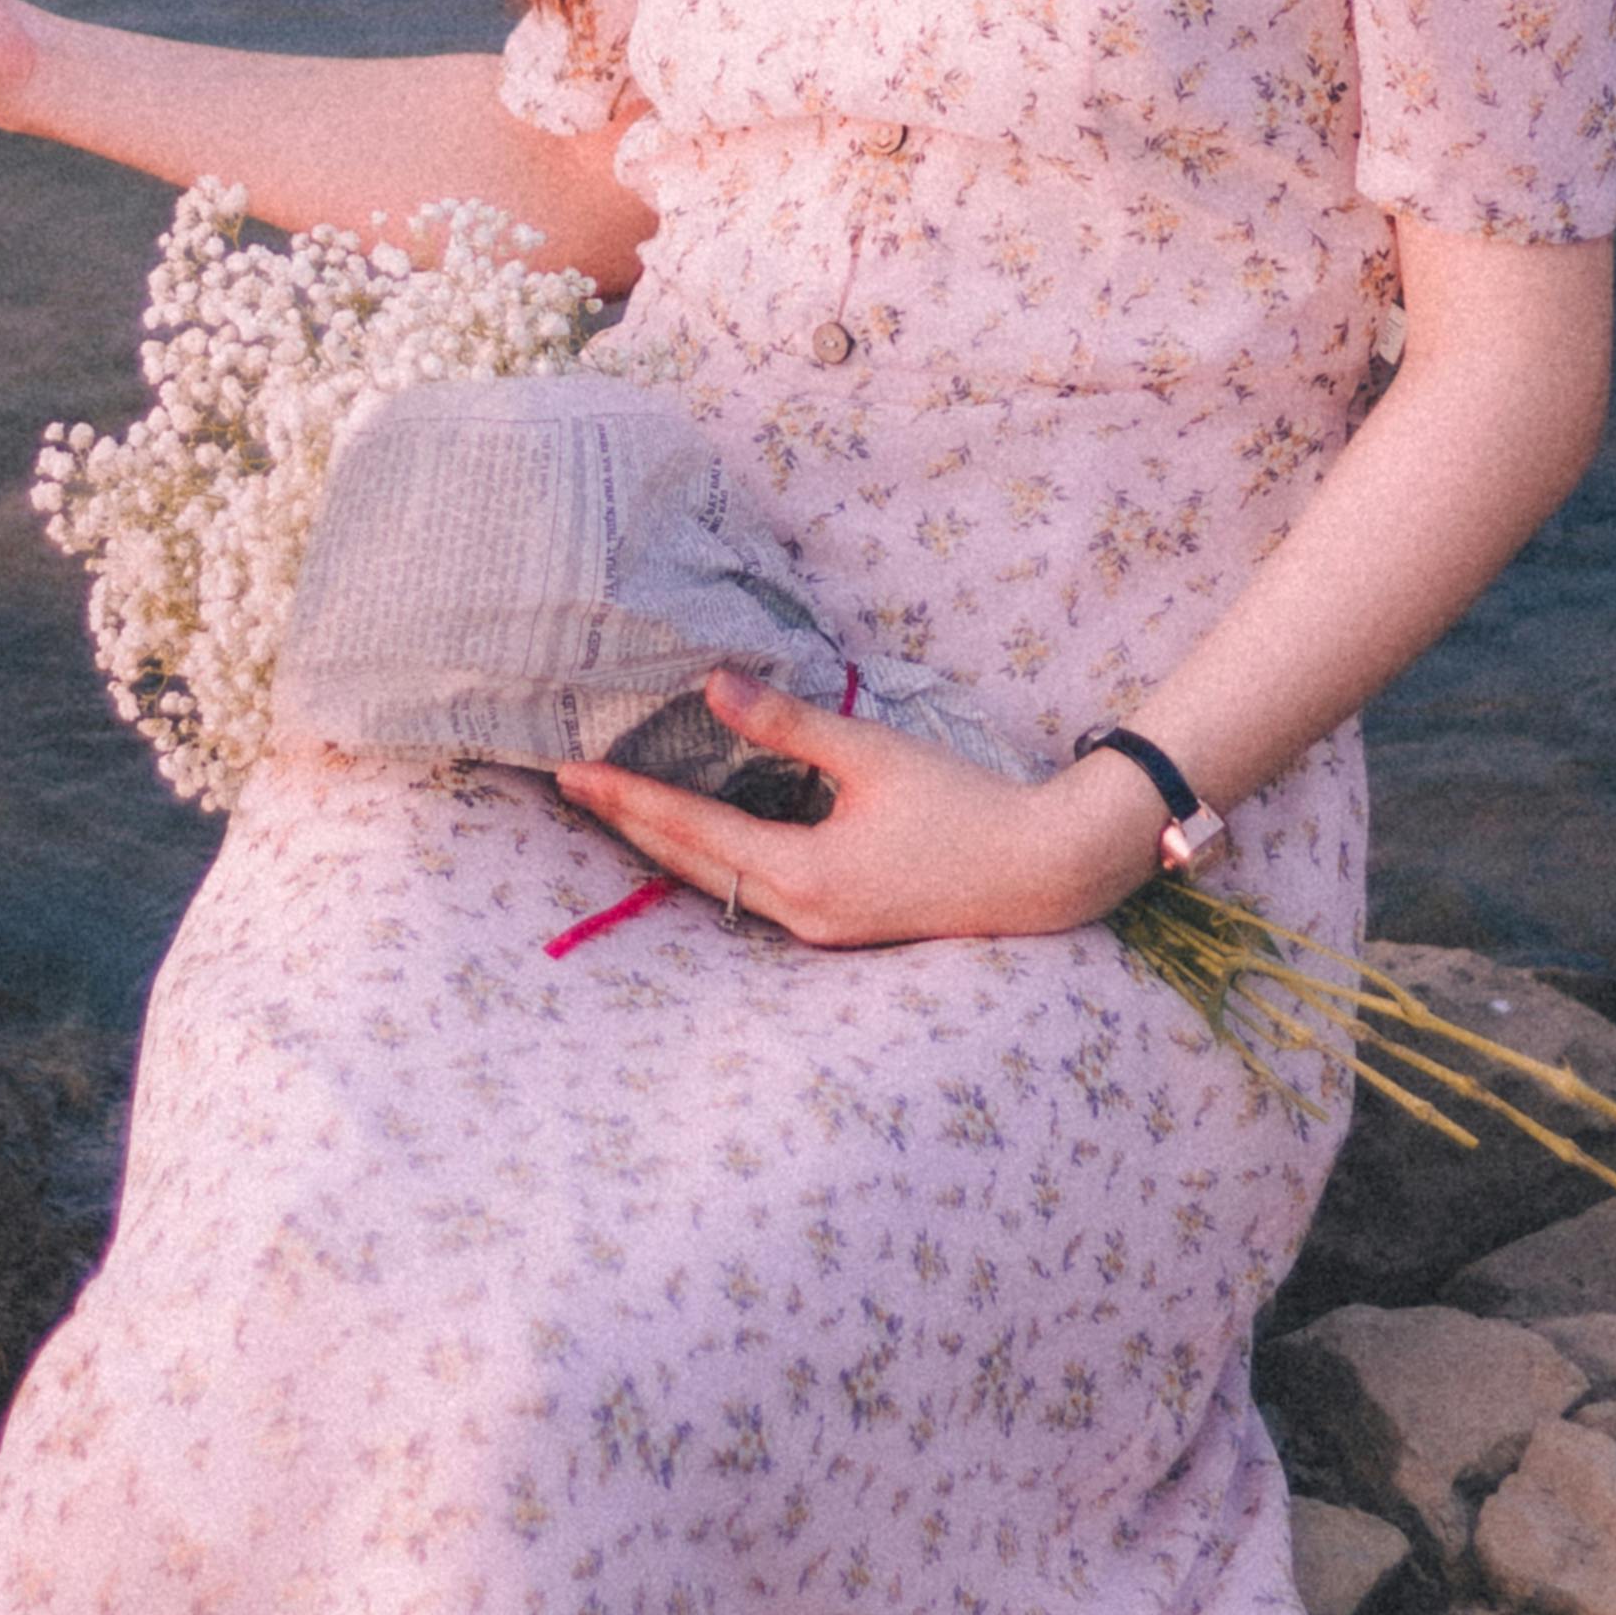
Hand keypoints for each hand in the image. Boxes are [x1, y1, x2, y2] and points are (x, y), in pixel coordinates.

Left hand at [554, 673, 1168, 948]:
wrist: (1045, 870)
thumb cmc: (966, 806)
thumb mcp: (872, 754)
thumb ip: (788, 725)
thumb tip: (710, 685)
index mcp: (806, 874)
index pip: (691, 833)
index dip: (627, 799)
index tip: (571, 770)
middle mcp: (803, 915)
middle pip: (692, 868)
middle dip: (628, 824)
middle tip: (569, 783)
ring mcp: (822, 929)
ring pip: (720, 885)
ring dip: (666, 845)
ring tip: (615, 804)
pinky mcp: (841, 924)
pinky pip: (754, 892)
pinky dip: (714, 860)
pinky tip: (696, 833)